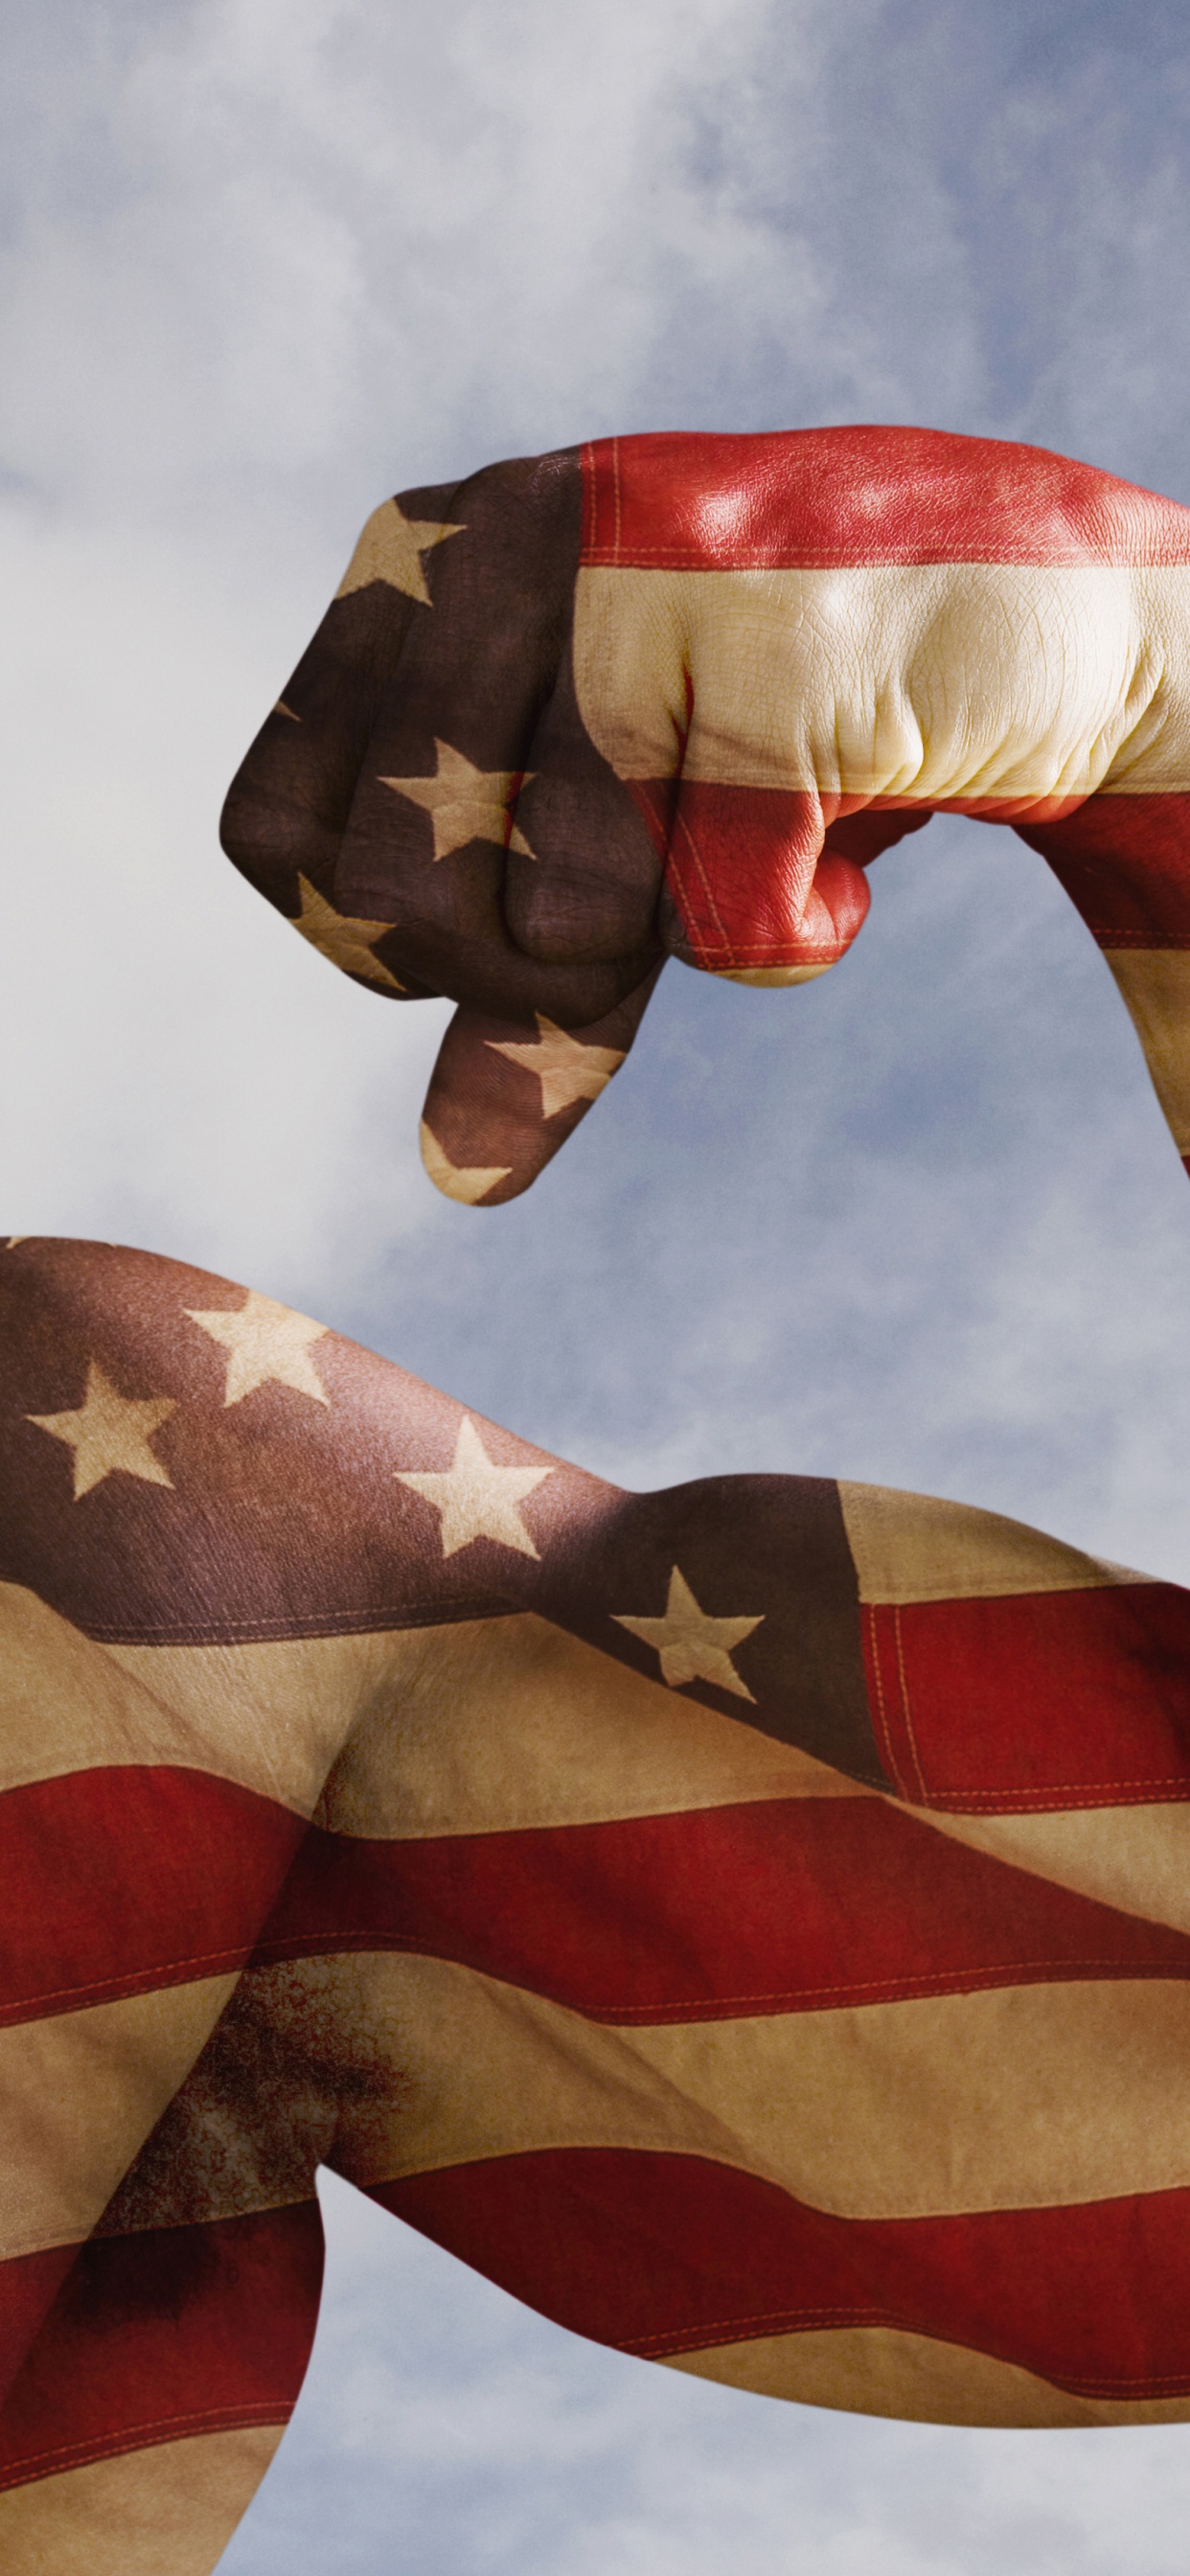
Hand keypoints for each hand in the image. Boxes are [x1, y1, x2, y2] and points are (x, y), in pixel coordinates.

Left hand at [221, 429, 1189, 1199]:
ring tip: (750, 840)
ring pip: (545, 920)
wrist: (1037, 614)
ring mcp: (631, 580)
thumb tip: (453, 1179)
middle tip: (630, 905)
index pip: (269, 836)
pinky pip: (721, 929)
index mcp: (413, 560)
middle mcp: (497, 538)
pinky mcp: (773, 650)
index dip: (378, 939)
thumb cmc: (790, 725)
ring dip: (669, 941)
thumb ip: (518, 996)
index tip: (499, 917)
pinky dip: (798, 935)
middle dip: (517, 969)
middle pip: (383, 900)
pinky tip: (847, 839)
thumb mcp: (617, 852)